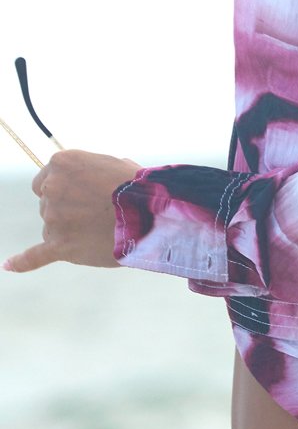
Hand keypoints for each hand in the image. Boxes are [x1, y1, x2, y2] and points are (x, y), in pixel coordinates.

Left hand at [3, 149, 142, 273]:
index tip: (82, 195)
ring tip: (101, 229)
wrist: (152, 215)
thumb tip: (89, 181)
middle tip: (99, 213)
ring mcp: (54, 218)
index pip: (44, 180)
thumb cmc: (139, 188)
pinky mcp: (60, 246)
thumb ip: (92, 171)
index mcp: (62, 163)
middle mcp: (52, 188)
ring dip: (70, 230)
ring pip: (52, 228)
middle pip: (47, 204)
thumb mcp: (113, 165)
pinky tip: (8, 265)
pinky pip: (35, 256)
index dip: (64, 190)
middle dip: (68, 210)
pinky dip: (22, 262)